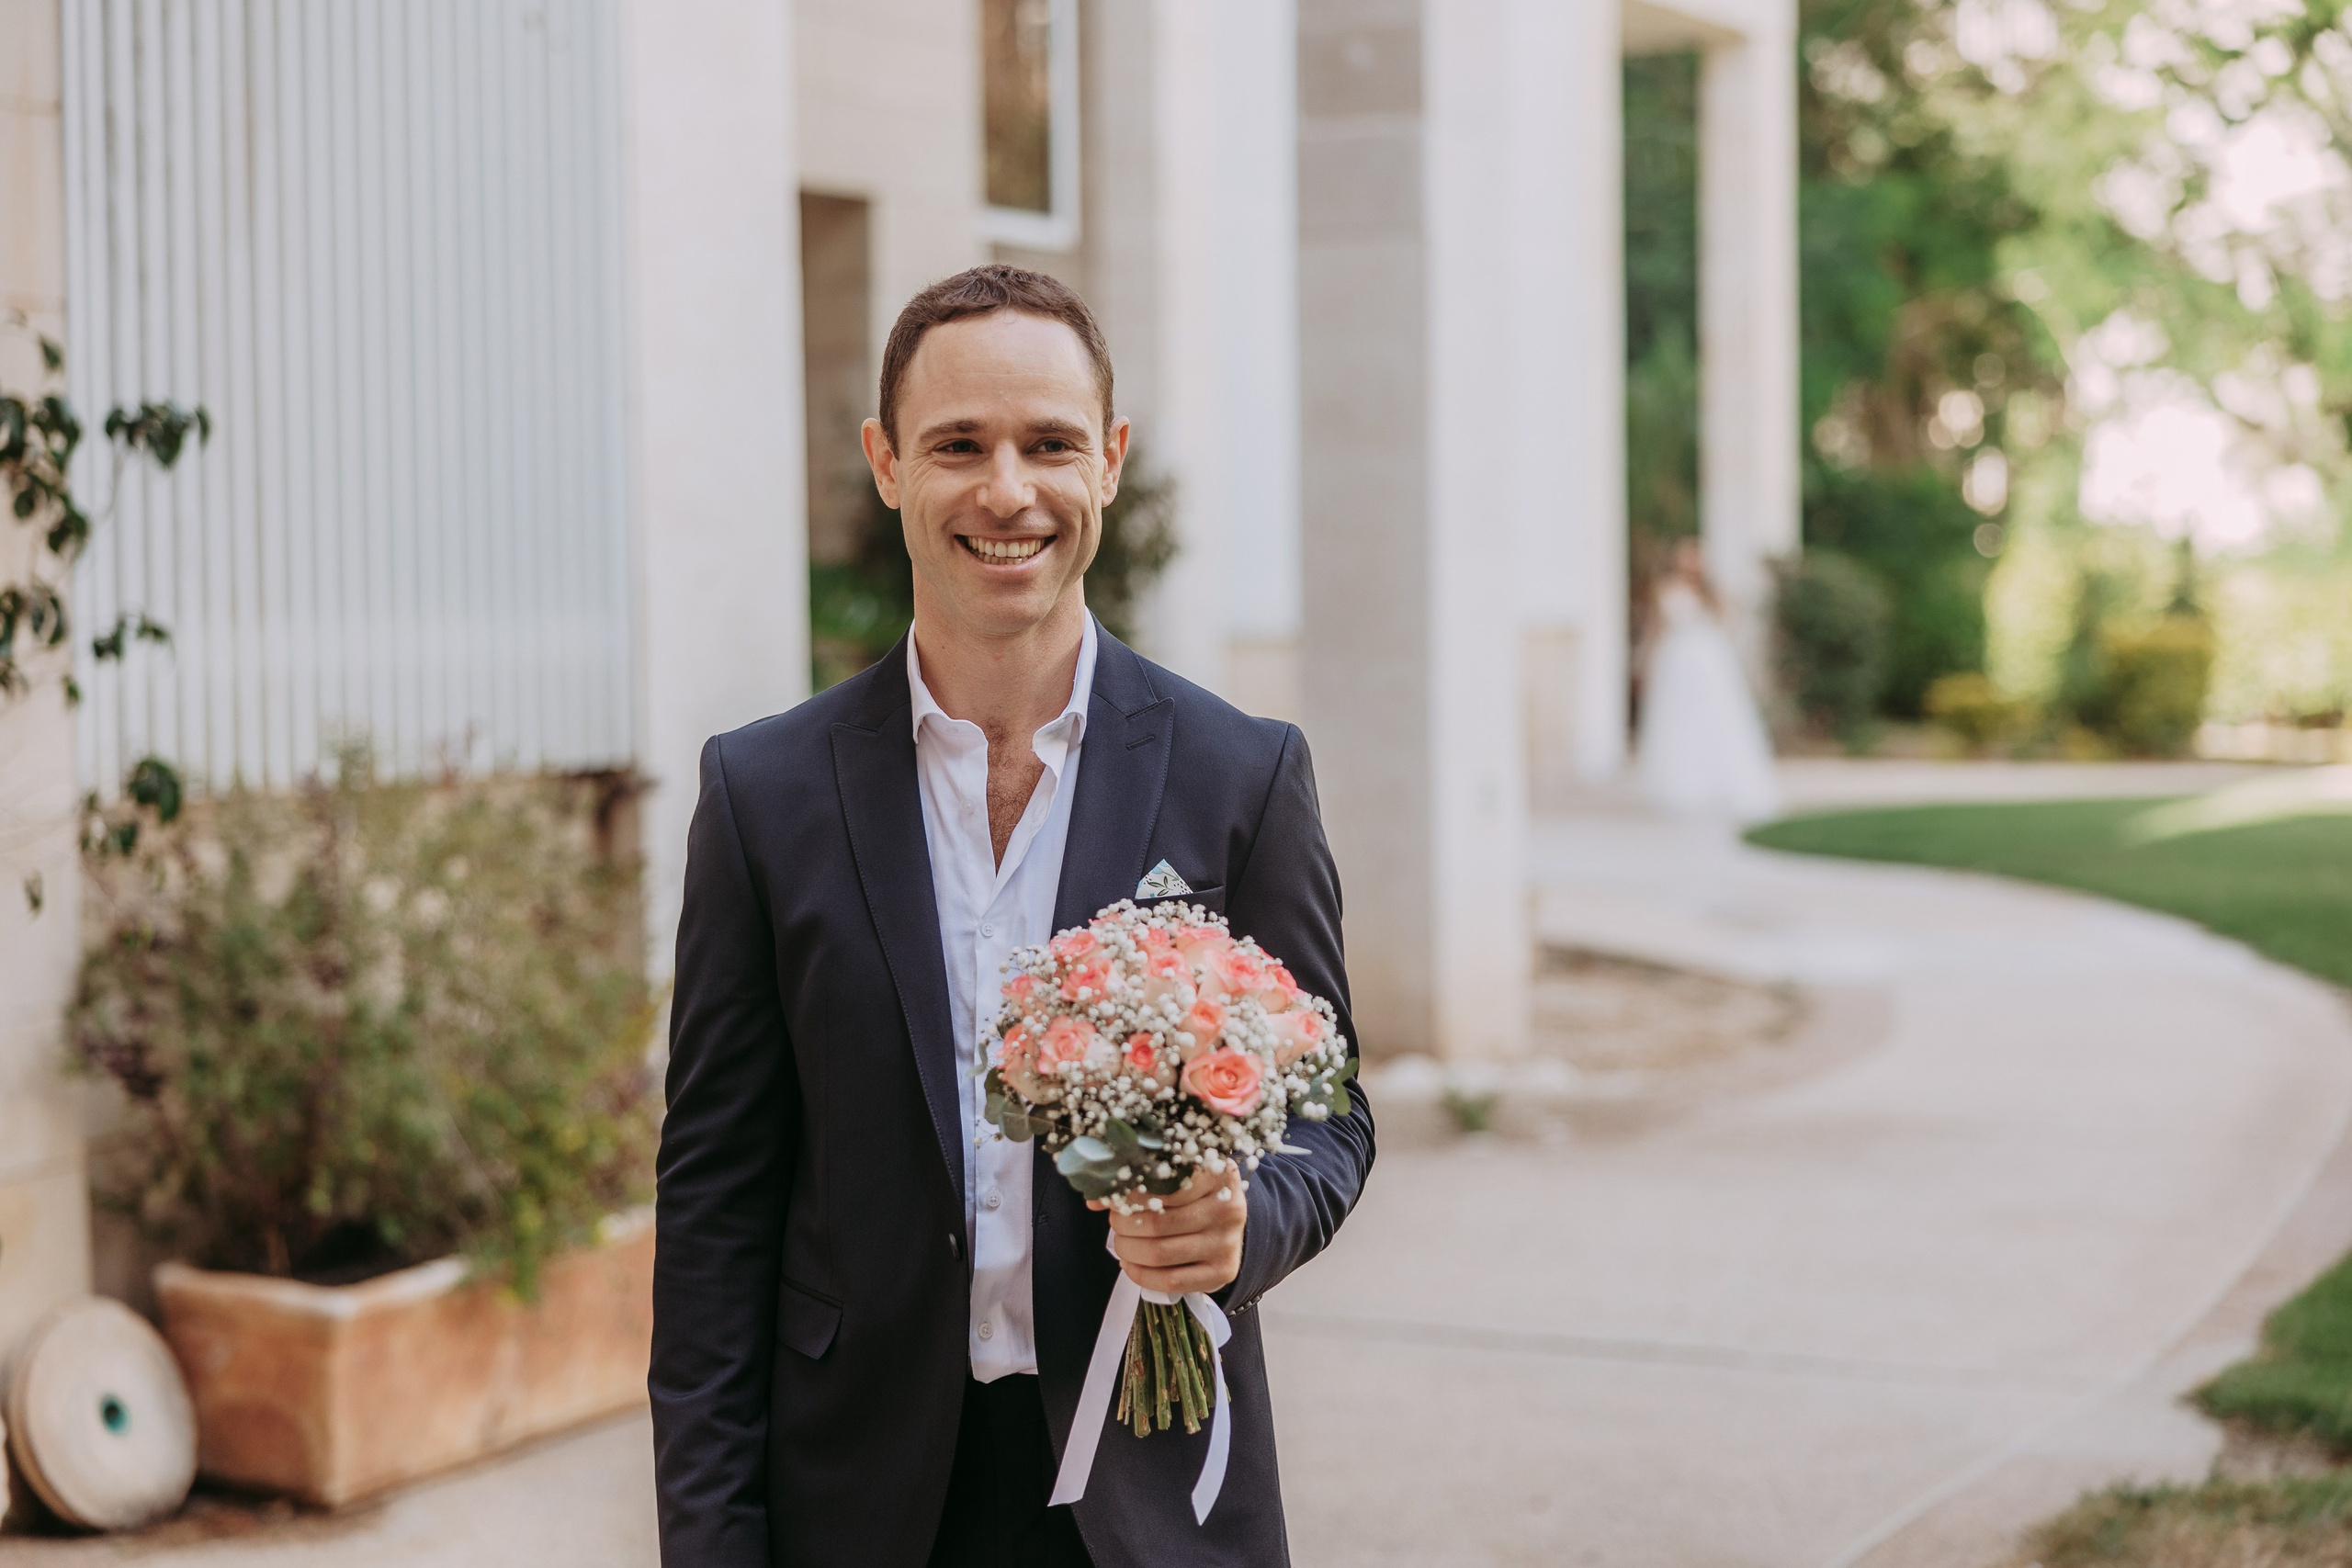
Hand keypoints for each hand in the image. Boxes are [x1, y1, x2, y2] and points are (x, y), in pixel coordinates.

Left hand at [1090, 1165, 1246, 1295]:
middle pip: (1156, 1223)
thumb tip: (1096, 1199)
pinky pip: (1171, 1281)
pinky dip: (1141, 1275)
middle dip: (1124, 1224)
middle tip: (1115, 1221)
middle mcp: (1228, 1209)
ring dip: (1128, 1249)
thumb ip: (1139, 1182)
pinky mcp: (1223, 1272)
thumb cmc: (1195, 1196)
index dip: (1131, 1193)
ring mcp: (1227, 1243)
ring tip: (1121, 1242)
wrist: (1228, 1225)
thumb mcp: (1176, 1178)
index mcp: (1216, 1176)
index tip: (1115, 1197)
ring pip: (1160, 1253)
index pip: (1163, 1184)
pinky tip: (1131, 1264)